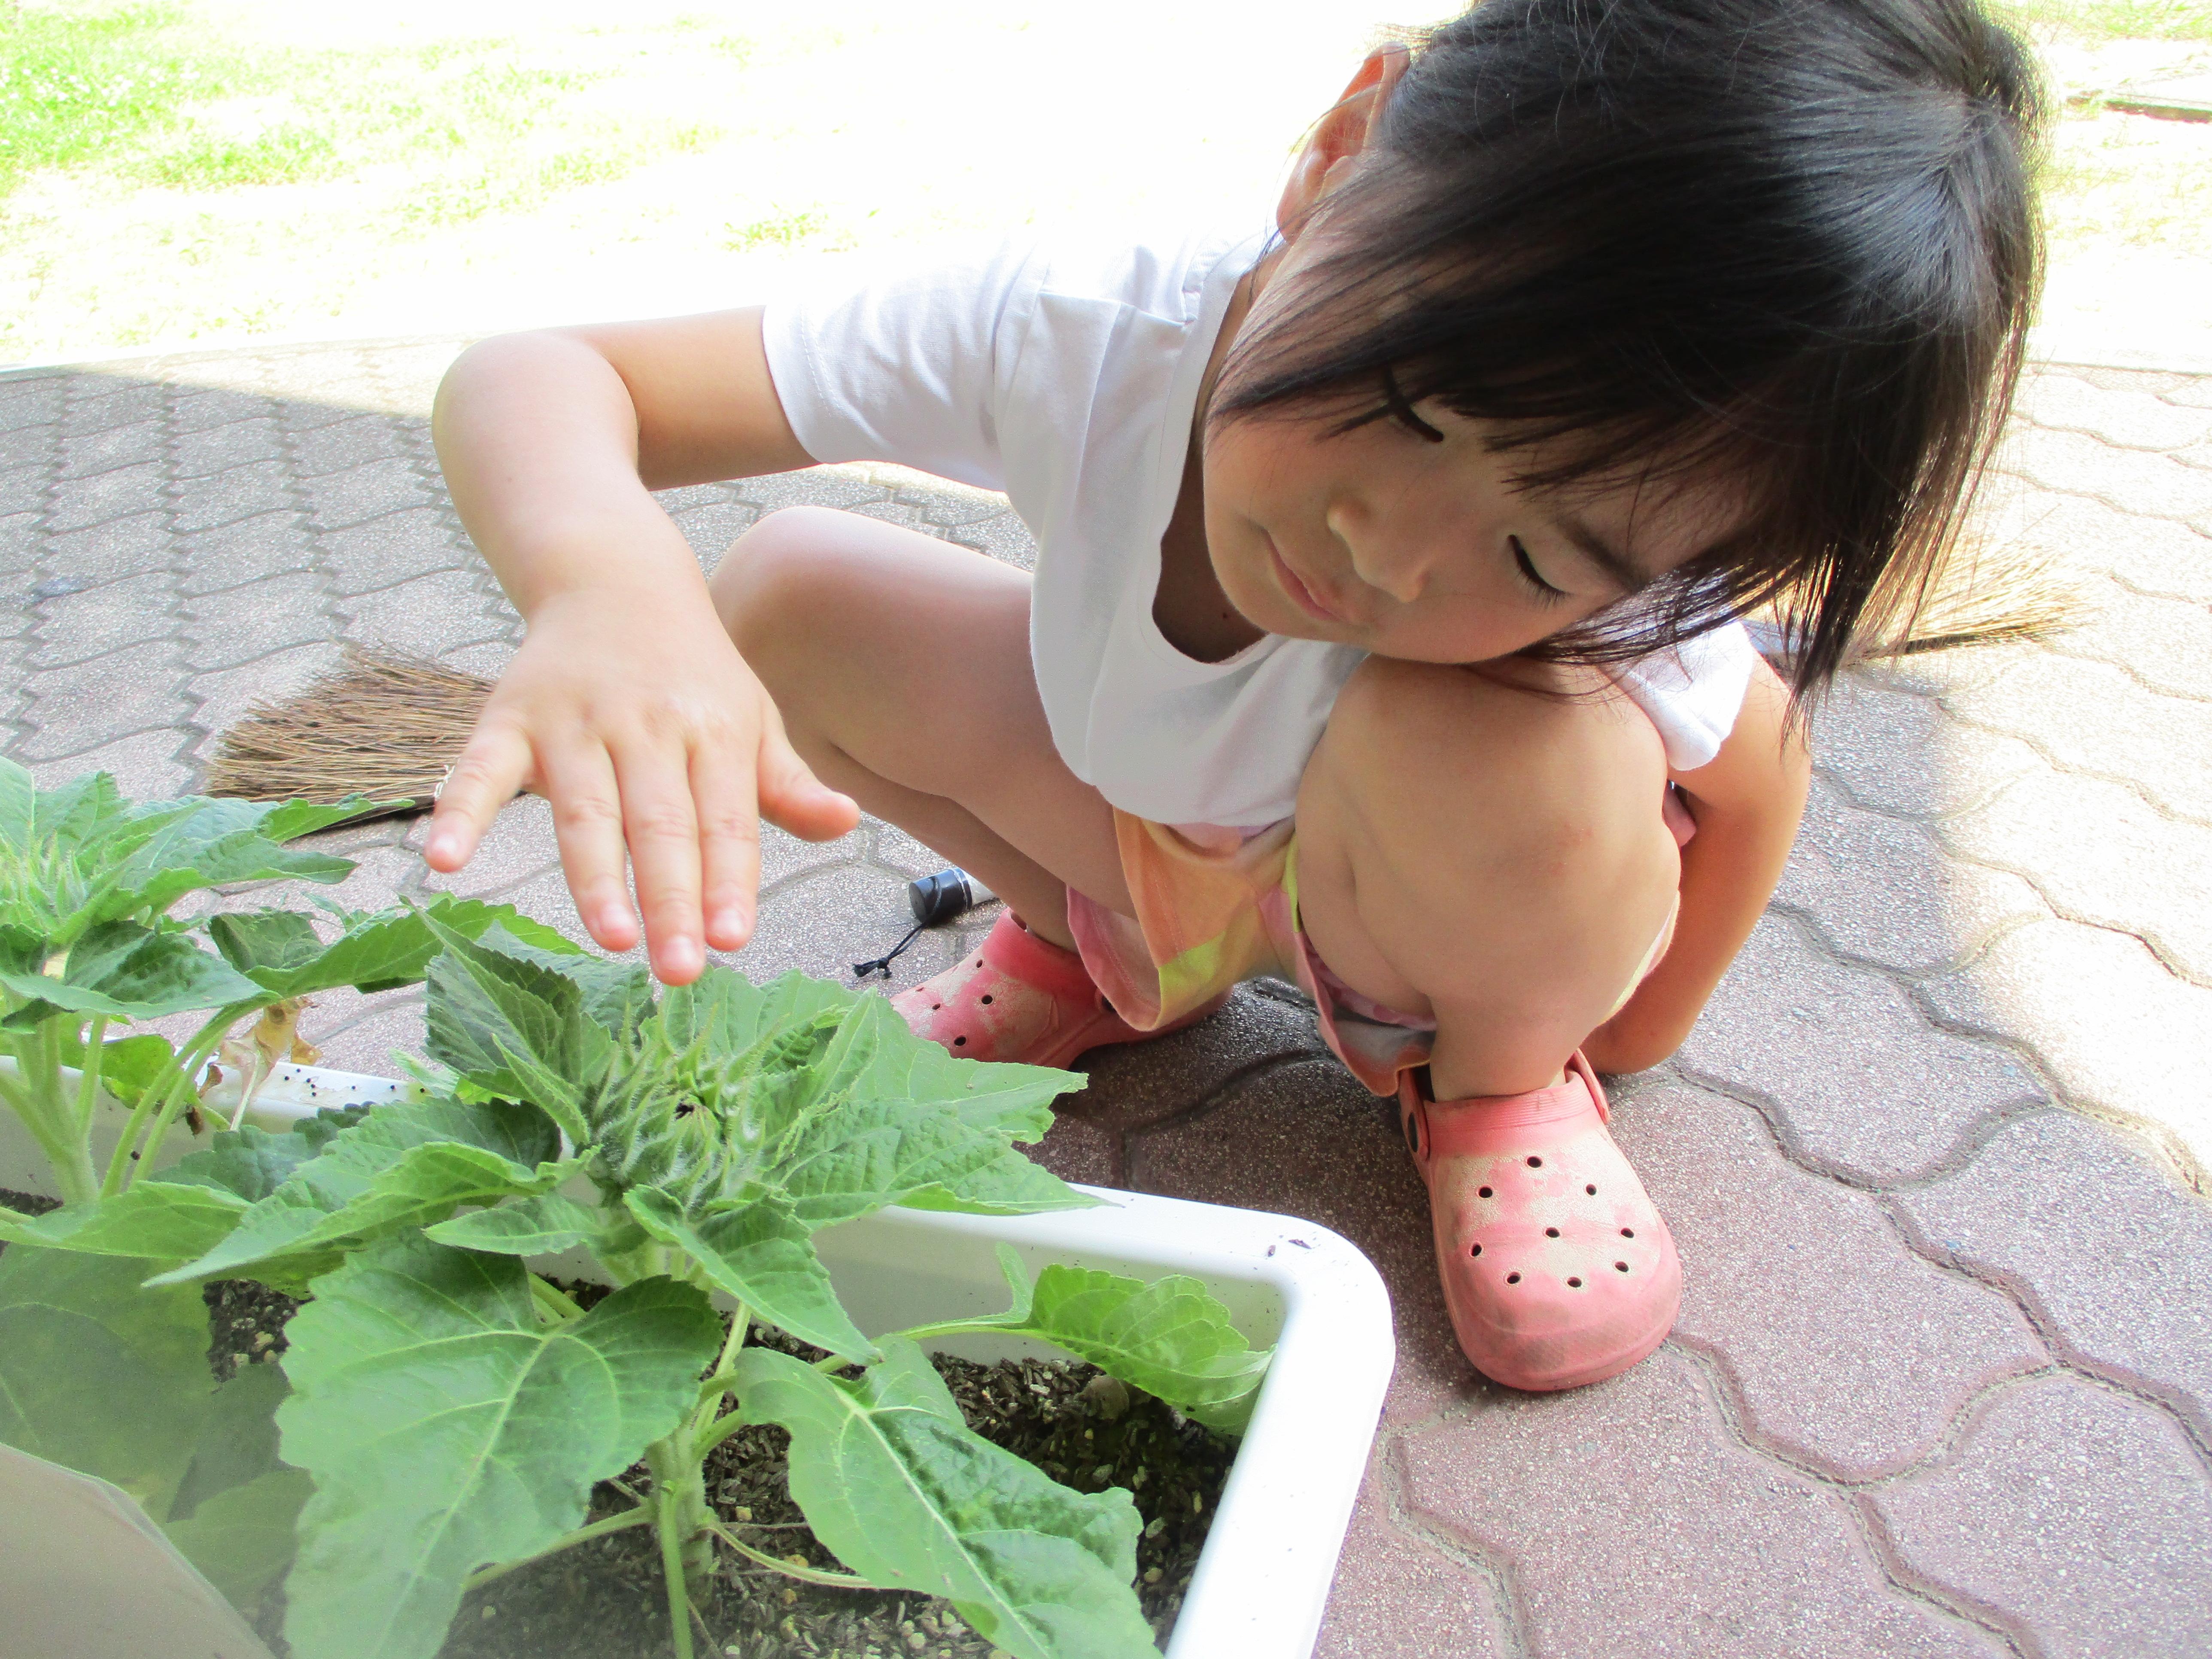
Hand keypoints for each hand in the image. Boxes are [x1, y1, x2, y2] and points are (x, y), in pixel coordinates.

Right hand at [422, 583, 859, 982]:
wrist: (616, 578)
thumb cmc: (693, 673)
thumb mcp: (752, 717)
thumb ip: (787, 784)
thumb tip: (846, 822)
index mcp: (713, 731)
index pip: (725, 821)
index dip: (729, 882)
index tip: (732, 940)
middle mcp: (646, 727)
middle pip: (660, 826)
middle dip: (671, 900)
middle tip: (680, 971)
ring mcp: (575, 721)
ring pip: (586, 810)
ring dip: (597, 877)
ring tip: (613, 939)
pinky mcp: (510, 716)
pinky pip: (481, 768)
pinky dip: (460, 809)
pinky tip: (445, 860)